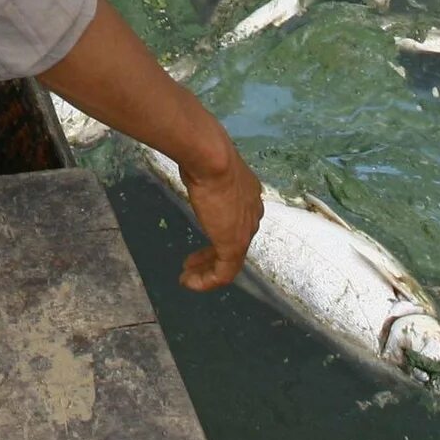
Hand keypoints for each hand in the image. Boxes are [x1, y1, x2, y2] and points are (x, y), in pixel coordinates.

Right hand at [177, 140, 263, 292]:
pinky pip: (223, 273)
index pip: (237, 220)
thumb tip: (194, 164)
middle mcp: (252, 213)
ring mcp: (245, 231)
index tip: (201, 236)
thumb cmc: (206, 157)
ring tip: (187, 277)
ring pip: (229, 260)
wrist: (212, 159)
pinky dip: (205, 281)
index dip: (218, 231)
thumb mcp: (208, 166)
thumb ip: (207, 173)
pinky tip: (188, 282)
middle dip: (211, 255)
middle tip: (192, 263)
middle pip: (235, 241)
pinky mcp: (234, 245)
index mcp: (249, 194)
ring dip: (206, 271)